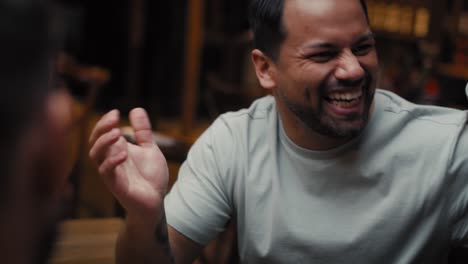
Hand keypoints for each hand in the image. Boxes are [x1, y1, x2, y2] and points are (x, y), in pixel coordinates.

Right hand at [89, 108, 167, 222]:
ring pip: (95, 156)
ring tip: (118, 133)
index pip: (101, 133)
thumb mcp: (150, 148)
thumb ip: (143, 131)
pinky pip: (106, 173)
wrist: (156, 201)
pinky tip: (124, 154)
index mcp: (116, 150)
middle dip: (101, 128)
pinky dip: (112, 162)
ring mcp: (111, 173)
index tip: (116, 112)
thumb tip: (136, 108)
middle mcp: (110, 160)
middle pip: (94, 142)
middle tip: (114, 119)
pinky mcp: (115, 185)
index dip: (105, 122)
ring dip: (104, 142)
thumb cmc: (150, 177)